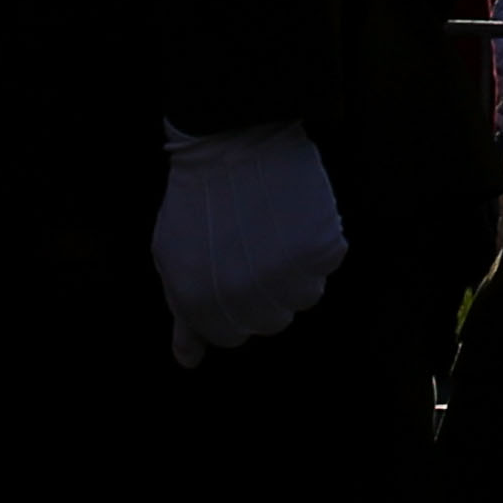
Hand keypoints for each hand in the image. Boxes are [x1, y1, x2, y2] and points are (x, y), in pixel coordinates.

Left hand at [155, 119, 348, 365]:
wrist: (231, 140)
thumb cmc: (198, 198)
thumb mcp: (172, 256)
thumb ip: (183, 316)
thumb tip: (189, 362)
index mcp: (201, 305)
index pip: (231, 336)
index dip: (230, 304)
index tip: (230, 270)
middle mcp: (243, 299)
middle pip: (271, 321)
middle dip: (264, 290)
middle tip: (255, 246)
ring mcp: (284, 276)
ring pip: (305, 295)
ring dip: (296, 269)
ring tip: (277, 228)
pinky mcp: (320, 248)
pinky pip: (330, 260)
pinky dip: (320, 239)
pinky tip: (297, 213)